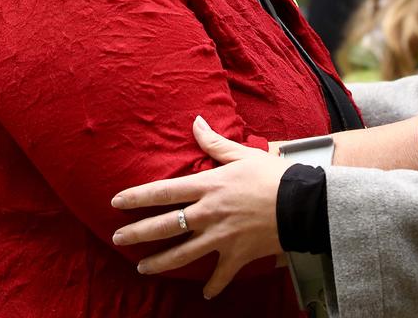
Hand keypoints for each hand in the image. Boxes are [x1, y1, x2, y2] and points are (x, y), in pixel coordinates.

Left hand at [111, 116, 287, 298]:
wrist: (301, 203)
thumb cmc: (272, 175)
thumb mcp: (242, 154)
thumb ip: (214, 143)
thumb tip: (196, 122)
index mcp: (207, 186)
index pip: (162, 192)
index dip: (136, 197)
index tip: (116, 202)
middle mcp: (207, 213)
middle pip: (164, 226)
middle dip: (137, 233)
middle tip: (118, 238)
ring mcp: (220, 237)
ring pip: (182, 254)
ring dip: (159, 263)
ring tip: (142, 268)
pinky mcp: (237, 255)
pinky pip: (221, 275)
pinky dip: (214, 286)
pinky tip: (206, 294)